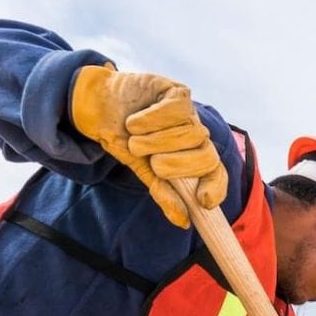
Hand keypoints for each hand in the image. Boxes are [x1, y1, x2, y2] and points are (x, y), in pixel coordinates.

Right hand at [69, 64, 226, 228]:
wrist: (99, 108)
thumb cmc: (124, 140)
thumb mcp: (143, 171)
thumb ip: (164, 193)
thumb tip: (184, 223)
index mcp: (193, 158)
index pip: (216, 174)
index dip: (216, 188)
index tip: (202, 201)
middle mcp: (196, 136)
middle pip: (207, 156)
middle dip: (177, 165)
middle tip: (153, 161)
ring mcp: (190, 114)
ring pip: (191, 133)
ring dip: (156, 141)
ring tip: (135, 137)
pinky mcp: (178, 93)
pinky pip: (177, 110)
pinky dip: (151, 119)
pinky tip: (136, 120)